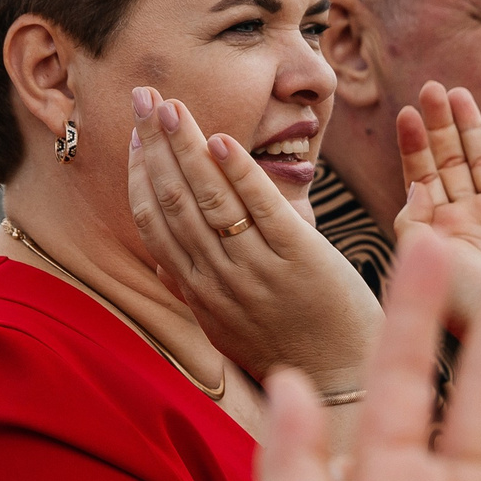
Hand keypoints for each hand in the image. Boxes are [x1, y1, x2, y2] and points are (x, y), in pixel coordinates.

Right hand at [126, 88, 382, 394]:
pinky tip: (222, 140)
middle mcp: (218, 282)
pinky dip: (239, 173)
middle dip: (156, 146)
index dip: (140, 176)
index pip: (154, 225)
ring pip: (209, 202)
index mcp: (198, 294)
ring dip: (187, 149)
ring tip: (172, 106)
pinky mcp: (299, 260)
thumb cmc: (289, 349)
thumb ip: (195, 290)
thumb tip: (162, 260)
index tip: (136, 137)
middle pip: (174, 203)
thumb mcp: (227, 327)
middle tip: (144, 97)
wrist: (344, 383)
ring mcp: (256, 271)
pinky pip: (261, 210)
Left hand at [393, 82, 480, 334]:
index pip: (422, 176)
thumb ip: (411, 224)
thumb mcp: (421, 266)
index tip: (406, 113)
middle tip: (431, 87)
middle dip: (441, 124)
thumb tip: (414, 187)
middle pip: (451, 160)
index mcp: (437, 229)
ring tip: (458, 92)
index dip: (414, 145)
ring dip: (471, 126)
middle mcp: (469, 217)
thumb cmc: (462, 307)